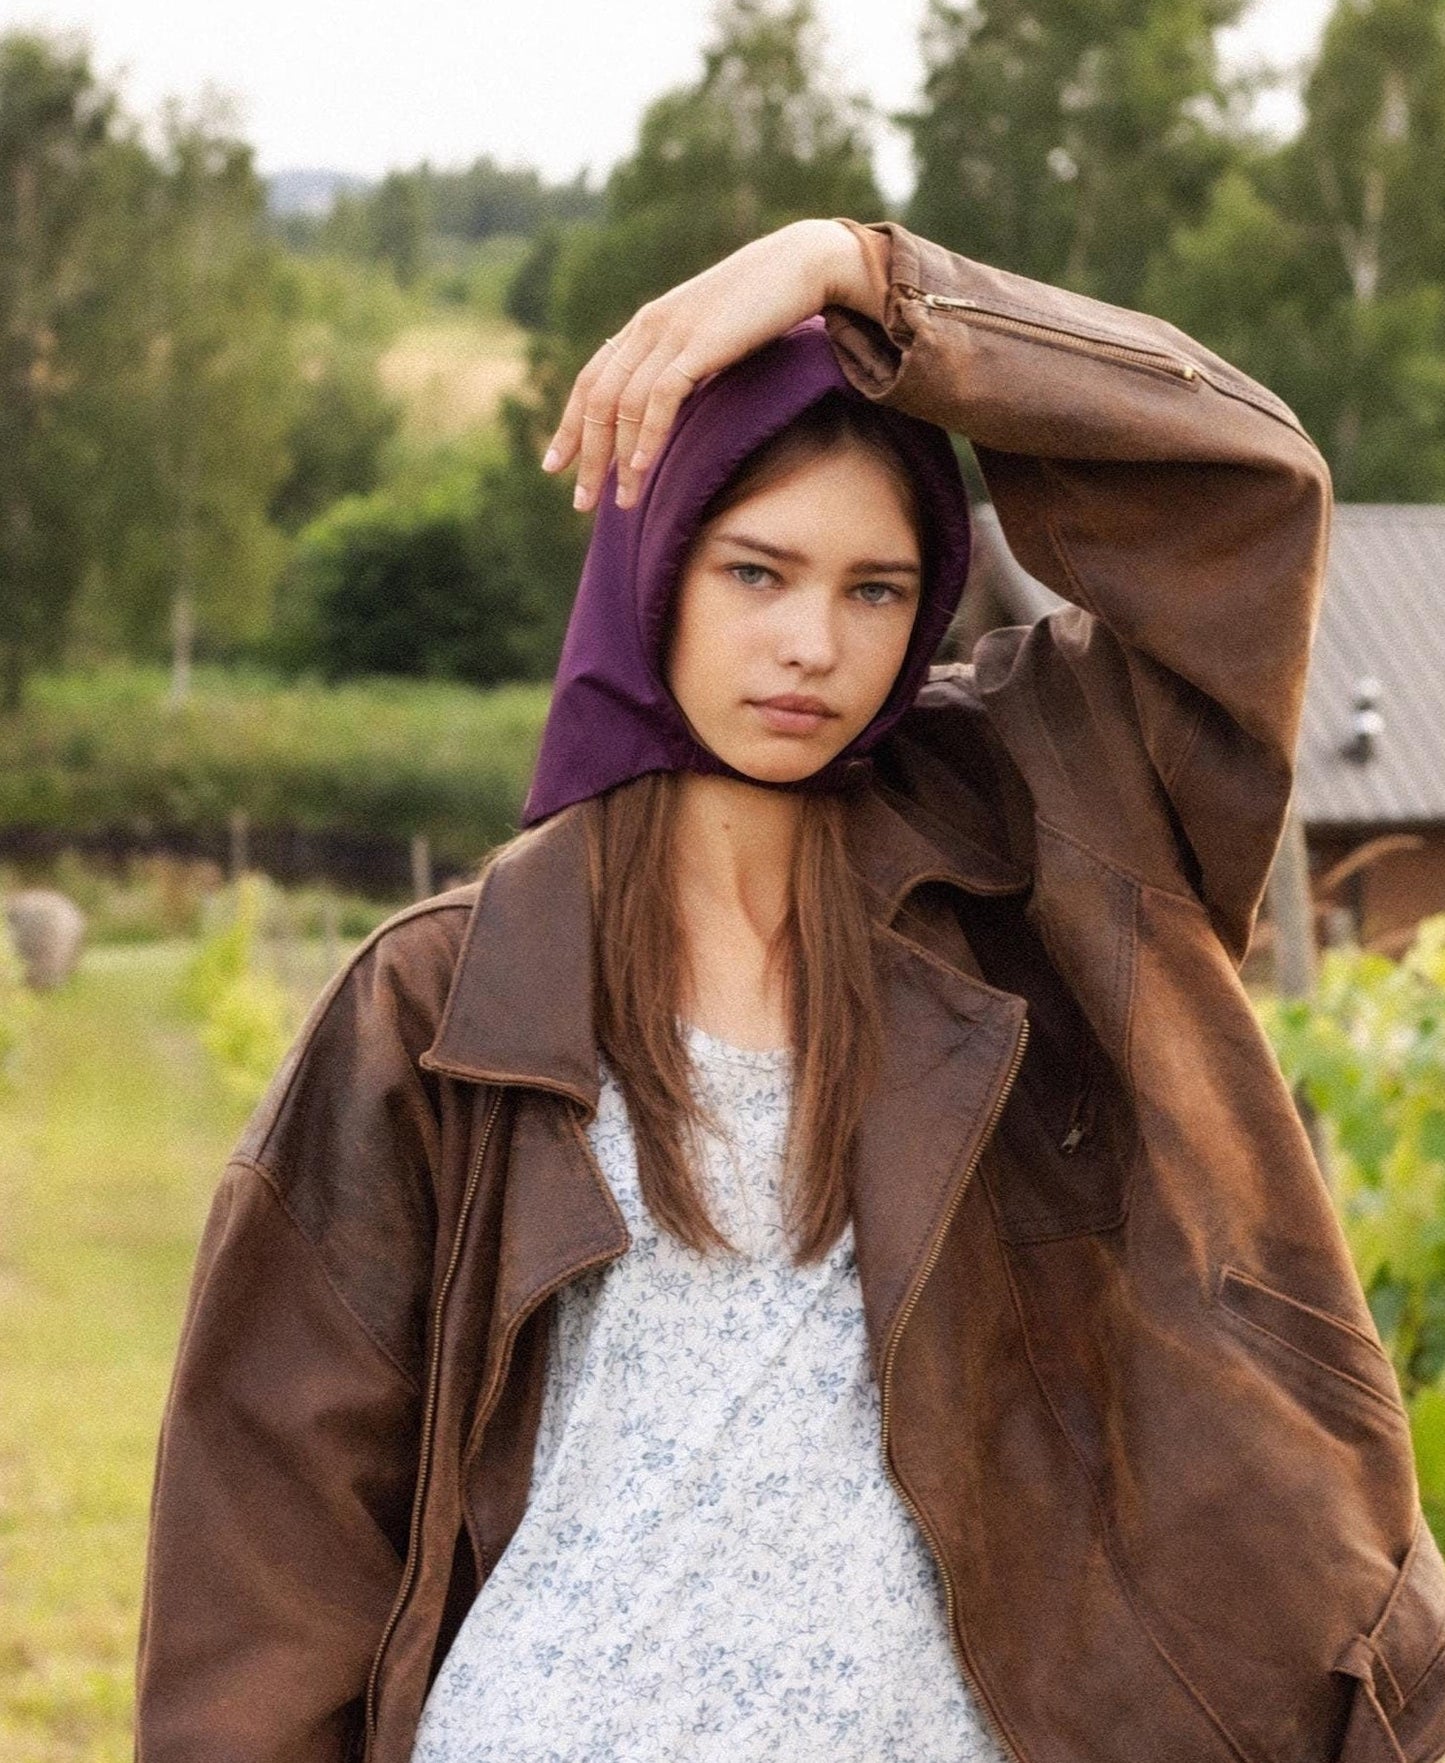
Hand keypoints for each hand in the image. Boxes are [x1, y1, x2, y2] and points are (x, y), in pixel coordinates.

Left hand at [541, 218, 883, 512]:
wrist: (802, 263)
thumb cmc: (764, 303)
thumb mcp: (712, 333)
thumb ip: (687, 360)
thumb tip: (674, 400)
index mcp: (647, 325)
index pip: (591, 380)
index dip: (570, 425)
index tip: (555, 465)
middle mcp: (649, 327)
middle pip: (598, 399)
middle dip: (586, 454)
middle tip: (580, 502)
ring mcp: (672, 334)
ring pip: (624, 404)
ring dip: (619, 459)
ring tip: (621, 501)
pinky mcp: (700, 344)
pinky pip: (662, 397)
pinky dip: (648, 435)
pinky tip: (641, 467)